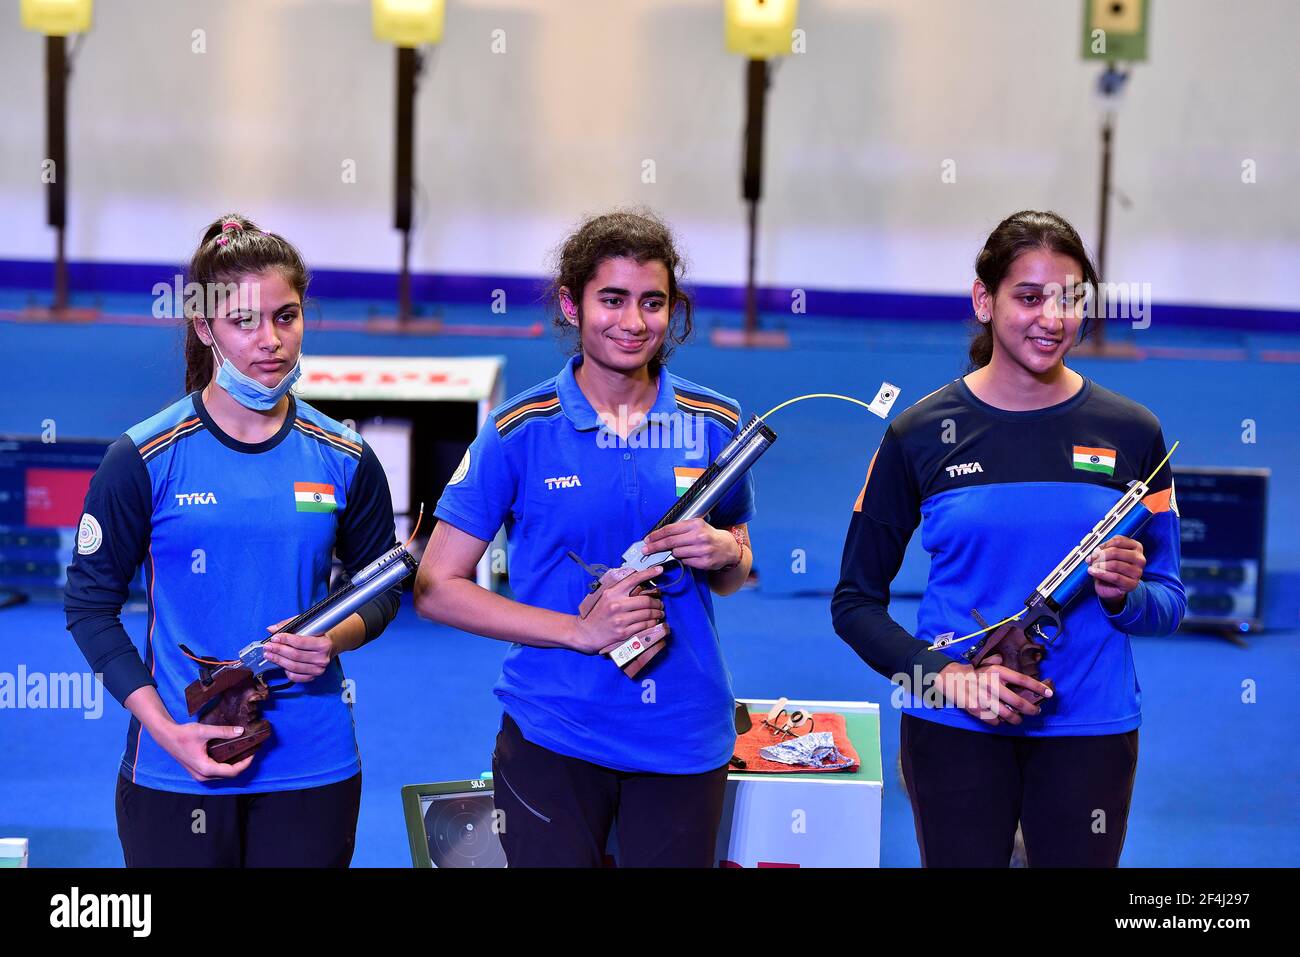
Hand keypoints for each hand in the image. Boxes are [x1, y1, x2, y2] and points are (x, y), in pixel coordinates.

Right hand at [157, 720, 253, 781]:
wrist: (166, 737)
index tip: (253, 753)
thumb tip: (241, 731)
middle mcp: (203, 776)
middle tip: (251, 751)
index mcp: (205, 768)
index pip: (232, 771)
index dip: (245, 763)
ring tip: (243, 752)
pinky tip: (231, 754)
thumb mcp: (204, 731)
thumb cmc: (183, 734)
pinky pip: (216, 772)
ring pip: (223, 775)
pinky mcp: (198, 771)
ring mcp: (200, 775)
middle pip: (229, 775)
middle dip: (242, 764)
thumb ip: (223, 732)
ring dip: (234, 765)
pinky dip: (226, 765)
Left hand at [263, 617, 334, 681]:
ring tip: (269, 655)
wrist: (328, 647)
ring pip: (293, 666)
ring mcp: (318, 669)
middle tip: (268, 646)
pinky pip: (295, 677)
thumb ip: (288, 625)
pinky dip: (285, 671)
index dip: (285, 640)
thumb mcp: (306, 626)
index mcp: (324, 644)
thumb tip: (272, 629)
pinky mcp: (312, 677)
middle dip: (278, 650)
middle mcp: (322, 658)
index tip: (275, 638)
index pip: (300, 642)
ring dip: (278, 660)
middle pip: (295, 655)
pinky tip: (281, 664)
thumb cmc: (317, 636)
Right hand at [569, 566, 664, 654]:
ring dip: (657, 613)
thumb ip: (620, 590)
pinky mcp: (623, 632)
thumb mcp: (605, 597)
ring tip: (659, 613)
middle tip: (660, 603)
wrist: (586, 633)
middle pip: (646, 600)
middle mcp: (616, 605)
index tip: (660, 570)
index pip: (634, 579)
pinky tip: (654, 622)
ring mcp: (620, 620)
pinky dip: (652, 623)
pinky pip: (644, 626)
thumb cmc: (598, 614)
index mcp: (612, 593)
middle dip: (658, 602)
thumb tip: (640, 583)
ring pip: (648, 614)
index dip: (649, 573)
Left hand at [642, 519, 739, 571]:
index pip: (670, 529)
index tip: (647, 539)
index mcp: (696, 524)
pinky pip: (685, 562)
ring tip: (679, 550)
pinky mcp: (704, 562)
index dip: (656, 535)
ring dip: (673, 553)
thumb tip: (659, 536)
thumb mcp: (697, 526)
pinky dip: (683, 559)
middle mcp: (699, 536)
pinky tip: (689, 556)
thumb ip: (680, 529)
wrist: (727, 547)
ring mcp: (702, 550)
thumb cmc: (708, 536)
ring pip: (676, 553)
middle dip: (655, 546)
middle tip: (646, 550)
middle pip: (670, 542)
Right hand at [936, 657, 1051, 725]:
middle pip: (1018, 702)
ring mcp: (983, 697)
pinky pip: (993, 720)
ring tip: (1018, 720)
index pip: (1022, 680)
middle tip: (1035, 711)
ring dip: (1016, 719)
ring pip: (1007, 714)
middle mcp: (991, 683)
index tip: (1050, 693)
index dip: (1037, 687)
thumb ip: (999, 663)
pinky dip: (999, 723)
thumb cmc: (972, 671)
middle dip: (1031, 709)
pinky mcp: (975, 708)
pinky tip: (1000, 720)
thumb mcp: (986, 663)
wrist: (948, 677)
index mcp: (996, 671)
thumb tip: (1012, 666)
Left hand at [1087, 535, 1144, 612]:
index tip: (1095, 550)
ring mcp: (1137, 572)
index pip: (1119, 540)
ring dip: (1100, 565)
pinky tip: (1094, 572)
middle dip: (1100, 555)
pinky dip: (1101, 574)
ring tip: (1092, 566)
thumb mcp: (1107, 556)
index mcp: (1135, 547)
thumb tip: (1095, 552)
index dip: (1104, 545)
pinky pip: (1115, 577)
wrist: (1112, 587)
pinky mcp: (1132, 584)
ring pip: (1115, 564)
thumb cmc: (1111, 569)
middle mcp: (1139, 558)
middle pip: (1116, 552)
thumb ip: (1102, 550)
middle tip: (1091, 559)